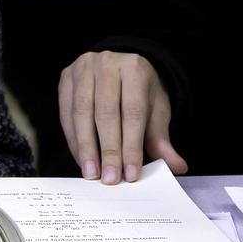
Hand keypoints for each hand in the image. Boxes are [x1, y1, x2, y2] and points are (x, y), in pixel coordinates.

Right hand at [58, 51, 186, 183]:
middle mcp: (107, 63)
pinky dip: (74, 140)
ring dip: (86, 148)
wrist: (119, 70)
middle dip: (108, 150)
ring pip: (82, 113)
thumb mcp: (155, 112)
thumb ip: (161, 140)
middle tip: (110, 178)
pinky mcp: (65, 79)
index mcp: (135, 68)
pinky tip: (82, 159)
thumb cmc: (138, 93)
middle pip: (106, 113)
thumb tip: (177, 166)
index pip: (133, 111)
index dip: (131, 145)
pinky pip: (66, 114)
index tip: (131, 173)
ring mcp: (83, 68)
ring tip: (92, 173)